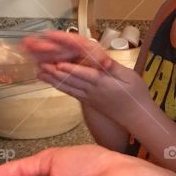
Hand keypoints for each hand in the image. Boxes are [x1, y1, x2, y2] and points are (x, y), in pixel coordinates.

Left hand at [26, 31, 144, 119]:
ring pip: (68, 87)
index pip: (86, 75)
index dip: (73, 70)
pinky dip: (59, 85)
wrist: (136, 116)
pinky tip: (50, 80)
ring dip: (53, 79)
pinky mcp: (87, 100)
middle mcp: (93, 91)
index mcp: (104, 83)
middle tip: (40, 64)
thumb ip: (114, 68)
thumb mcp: (130, 77)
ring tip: (39, 71)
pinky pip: (71, 92)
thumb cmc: (136, 94)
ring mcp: (88, 97)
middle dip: (55, 72)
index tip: (60, 64)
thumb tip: (103, 60)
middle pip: (72, 80)